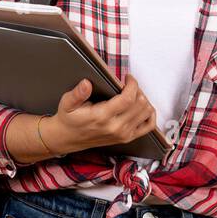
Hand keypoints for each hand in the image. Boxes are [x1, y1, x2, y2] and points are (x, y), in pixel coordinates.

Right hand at [43, 74, 157, 154]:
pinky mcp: (127, 138)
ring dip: (144, 100)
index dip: (133, 84)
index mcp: (102, 117)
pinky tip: (141, 107)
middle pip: (141, 104)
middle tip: (128, 85)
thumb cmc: (69, 119)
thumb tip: (86, 83)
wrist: (68, 139)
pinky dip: (149, 114)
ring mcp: (124, 134)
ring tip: (133, 94)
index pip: (128, 98)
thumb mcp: (67, 104)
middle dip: (137, 89)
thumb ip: (77, 94)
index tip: (127, 78)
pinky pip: (149, 126)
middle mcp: (116, 127)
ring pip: (147, 112)